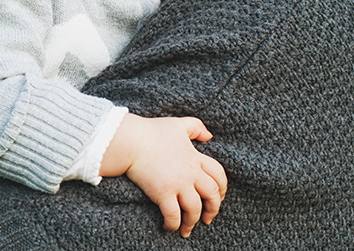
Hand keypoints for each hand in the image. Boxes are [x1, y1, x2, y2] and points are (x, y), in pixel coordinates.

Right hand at [99, 114, 226, 237]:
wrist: (130, 141)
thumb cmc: (151, 131)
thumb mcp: (177, 124)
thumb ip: (196, 126)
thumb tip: (210, 136)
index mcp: (195, 157)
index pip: (218, 174)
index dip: (222, 187)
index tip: (220, 196)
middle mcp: (190, 173)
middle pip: (212, 194)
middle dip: (213, 208)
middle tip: (209, 217)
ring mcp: (178, 184)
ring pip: (195, 209)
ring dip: (193, 221)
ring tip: (188, 229)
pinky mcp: (162, 193)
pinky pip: (173, 215)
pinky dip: (173, 224)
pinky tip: (169, 227)